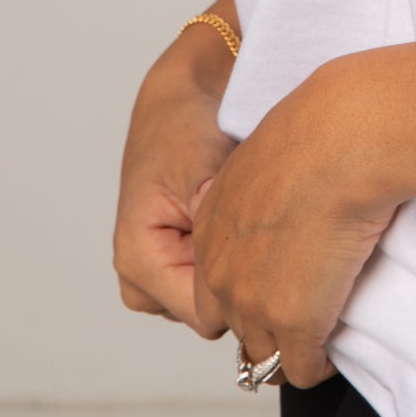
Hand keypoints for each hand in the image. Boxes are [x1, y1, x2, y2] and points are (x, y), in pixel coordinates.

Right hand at [113, 31, 237, 331]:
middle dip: (241, 278)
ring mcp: (158, 272)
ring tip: (253, 217)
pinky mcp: (175, 262)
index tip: (277, 253)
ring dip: (239, 265)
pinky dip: (235, 256)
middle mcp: (142, 275)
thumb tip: (227, 256)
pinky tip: (247, 220)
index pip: (205, 315)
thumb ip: (209, 212)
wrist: (180, 101)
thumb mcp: (198, 163)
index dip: (243, 290)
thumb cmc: (184, 125)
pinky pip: (217, 281)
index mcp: (138, 259)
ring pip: (217, 300)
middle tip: (267, 228)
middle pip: (212, 314)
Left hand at [191, 62, 401, 387]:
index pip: (213, 286)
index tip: (279, 285)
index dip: (247, 291)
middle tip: (299, 318)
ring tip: (318, 341)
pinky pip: (303, 368)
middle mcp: (221, 270)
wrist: (343, 138)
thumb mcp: (267, 152)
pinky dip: (318, 365)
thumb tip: (283, 187)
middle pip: (234, 326)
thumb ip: (262, 183)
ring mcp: (253, 301)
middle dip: (263, 328)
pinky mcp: (294, 322)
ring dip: (289, 353)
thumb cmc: (319, 129)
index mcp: (210, 226)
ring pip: (264, 355)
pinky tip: (336, 348)